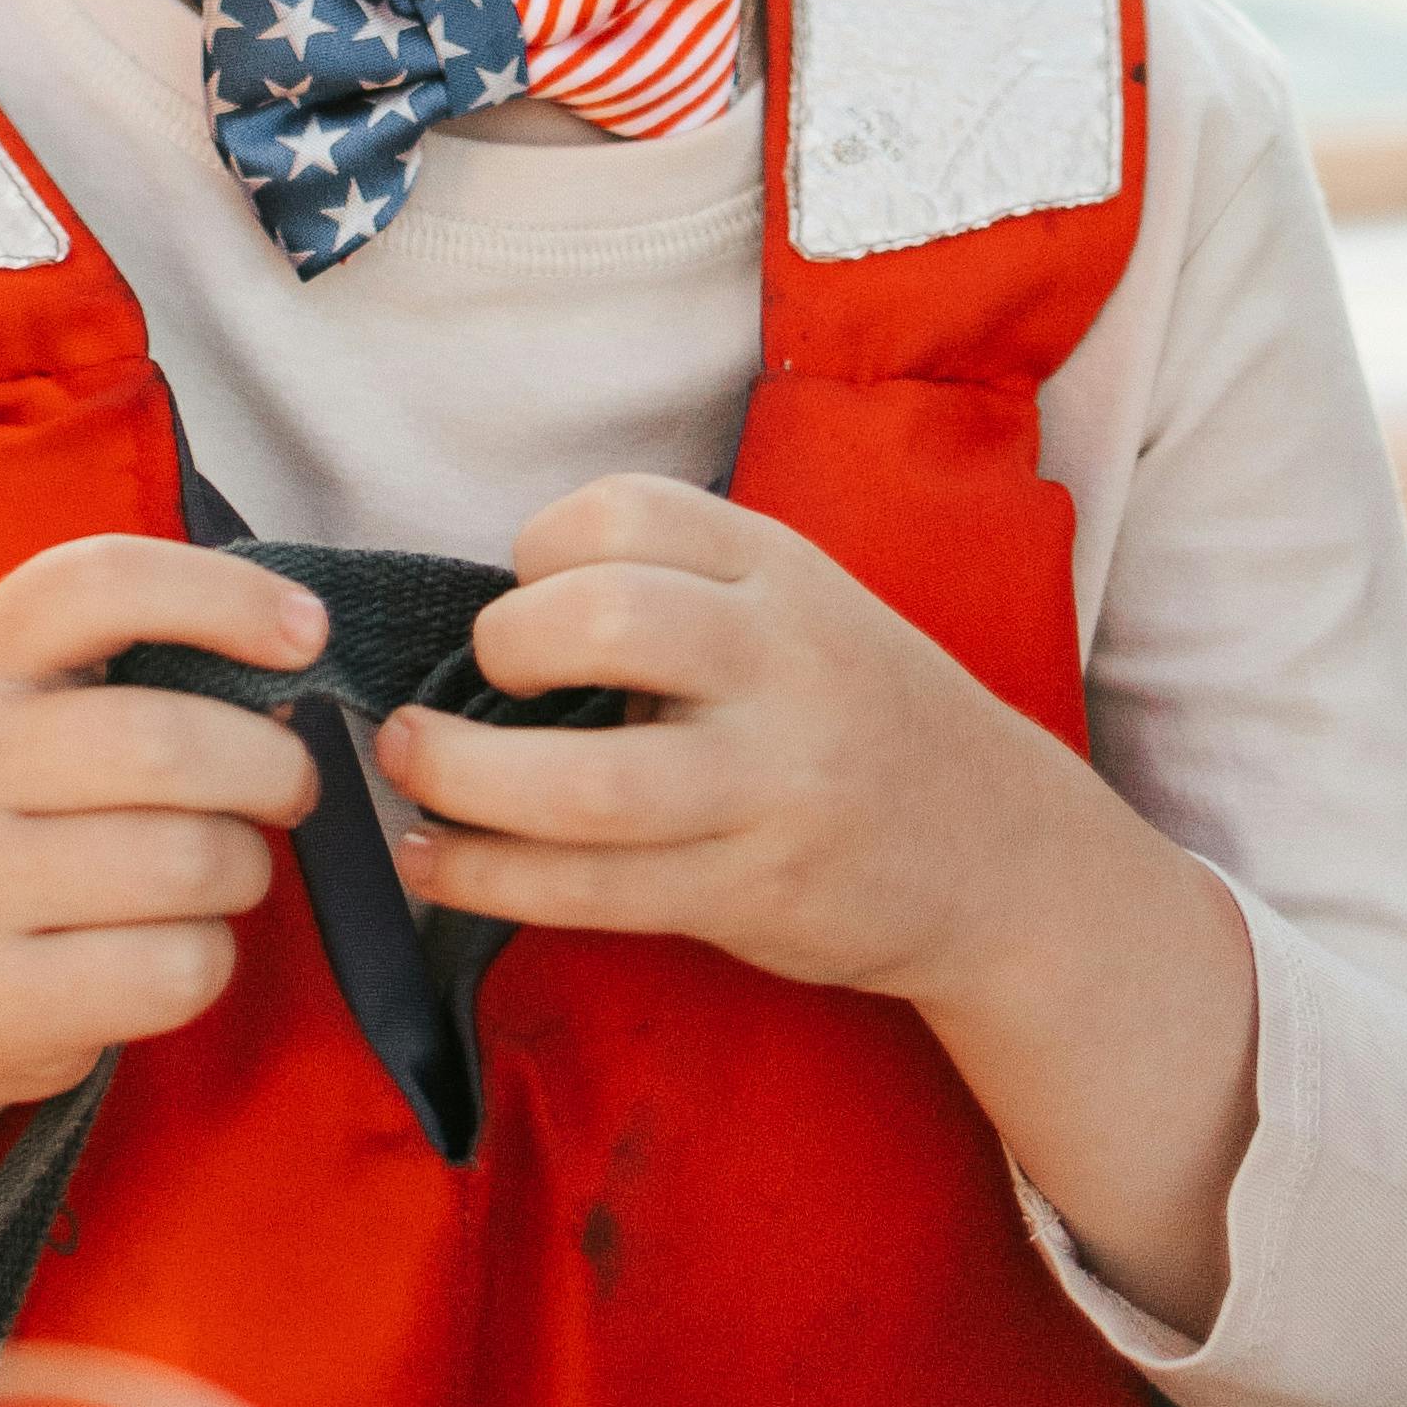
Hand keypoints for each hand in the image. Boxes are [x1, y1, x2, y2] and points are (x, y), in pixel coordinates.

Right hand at [0, 536, 326, 1109]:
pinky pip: (174, 972)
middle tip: (294, 786)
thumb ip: (142, 662)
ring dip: (247, 866)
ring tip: (229, 867)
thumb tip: (294, 646)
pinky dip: (213, 959)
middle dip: (272, 766)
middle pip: (163, 743)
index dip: (224, 596)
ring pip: (185, 864)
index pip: (100, 584)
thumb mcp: (44, 707)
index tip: (310, 632)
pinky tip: (179, 946)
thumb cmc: (33, 813)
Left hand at [376, 475, 1082, 997]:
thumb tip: (493, 617)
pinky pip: (595, 891)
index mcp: (781, 571)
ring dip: (463, 778)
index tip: (524, 591)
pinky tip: (434, 866)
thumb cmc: (858, 711)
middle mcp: (780, 665)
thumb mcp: (797, 606)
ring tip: (406, 767)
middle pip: (607, 623)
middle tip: (475, 680)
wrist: (999, 850)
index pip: (628, 512)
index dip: (541, 548)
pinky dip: (490, 878)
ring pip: (587, 785)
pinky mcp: (750, 894)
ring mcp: (770, 788)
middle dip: (504, 647)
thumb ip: (678, 591)